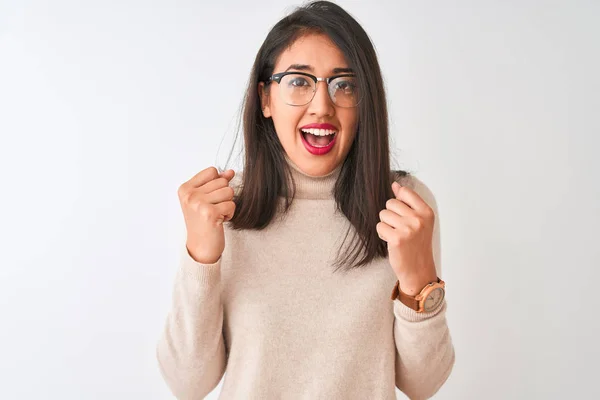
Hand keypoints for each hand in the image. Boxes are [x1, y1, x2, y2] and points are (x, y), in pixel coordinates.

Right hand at [178, 167, 235, 263]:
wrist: (201, 247)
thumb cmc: (203, 223)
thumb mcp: (206, 199)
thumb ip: (217, 183)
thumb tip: (230, 172)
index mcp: (185, 189)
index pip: (212, 171)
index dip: (217, 184)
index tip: (210, 199)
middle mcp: (189, 195)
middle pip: (222, 181)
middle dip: (223, 196)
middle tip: (213, 209)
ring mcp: (198, 203)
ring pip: (229, 191)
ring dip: (227, 204)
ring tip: (216, 214)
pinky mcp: (210, 213)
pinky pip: (231, 204)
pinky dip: (229, 214)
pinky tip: (219, 221)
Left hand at [376, 181, 437, 295]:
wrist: (418, 269)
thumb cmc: (417, 244)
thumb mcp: (419, 221)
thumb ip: (408, 202)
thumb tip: (395, 184)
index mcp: (426, 212)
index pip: (405, 192)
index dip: (398, 202)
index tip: (403, 214)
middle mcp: (418, 219)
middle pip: (390, 203)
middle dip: (391, 215)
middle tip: (400, 228)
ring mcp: (408, 228)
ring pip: (383, 214)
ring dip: (386, 225)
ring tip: (396, 234)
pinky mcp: (397, 238)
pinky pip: (380, 226)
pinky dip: (382, 234)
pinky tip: (392, 241)